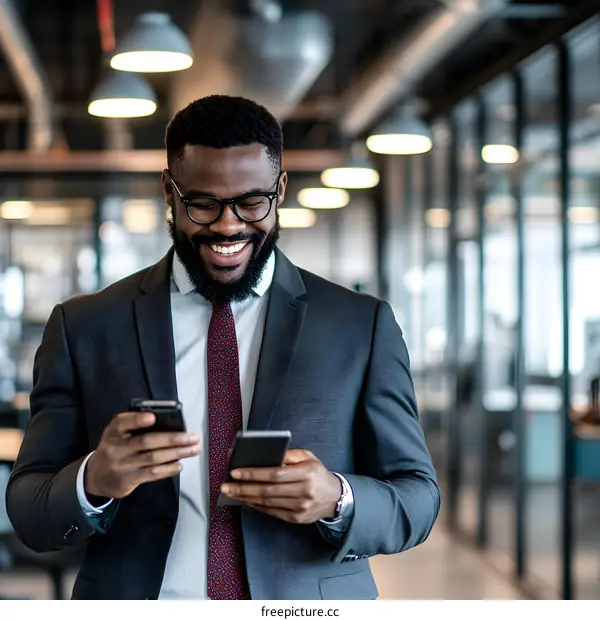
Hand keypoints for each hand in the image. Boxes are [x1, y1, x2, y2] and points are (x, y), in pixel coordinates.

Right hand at [85, 412, 199, 499]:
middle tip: (193, 437)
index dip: (137, 419)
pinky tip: (180, 465)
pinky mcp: (127, 480)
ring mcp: (121, 465)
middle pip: (146, 441)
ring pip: (153, 458)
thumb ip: (135, 429)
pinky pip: (151, 473)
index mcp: (113, 432)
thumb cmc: (115, 449)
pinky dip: (168, 469)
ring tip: (194, 449)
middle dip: (173, 438)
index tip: (153, 416)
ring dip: (177, 453)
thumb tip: (170, 425)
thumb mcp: (117, 436)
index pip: (122, 422)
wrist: (95, 477)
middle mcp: (115, 448)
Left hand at [220, 449, 340, 524]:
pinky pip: (271, 512)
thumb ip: (288, 455)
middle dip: (243, 488)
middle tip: (225, 485)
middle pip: (267, 490)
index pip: (274, 474)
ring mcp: (299, 508)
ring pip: (267, 503)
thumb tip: (265, 456)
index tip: (235, 471)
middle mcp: (303, 492)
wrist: (335, 498)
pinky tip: (245, 500)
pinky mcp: (295, 518)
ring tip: (230, 492)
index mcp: (306, 474)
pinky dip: (256, 506)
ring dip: (246, 497)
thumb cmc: (318, 474)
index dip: (253, 473)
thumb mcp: (308, 457)